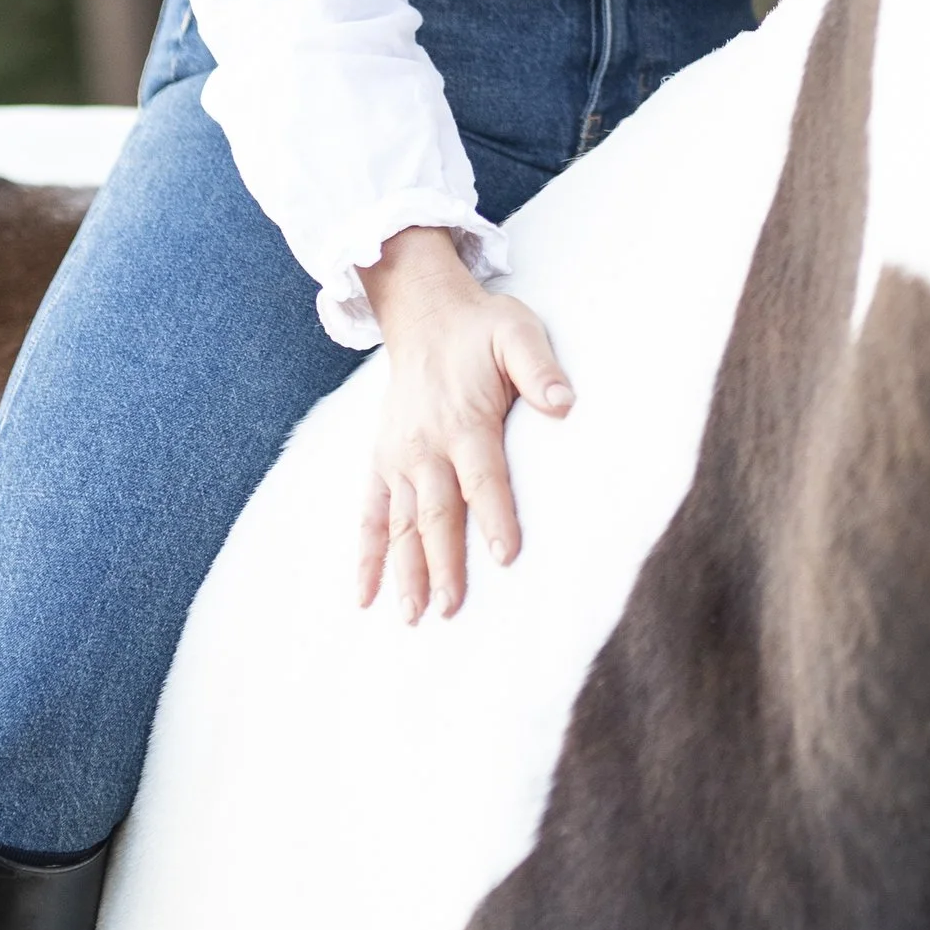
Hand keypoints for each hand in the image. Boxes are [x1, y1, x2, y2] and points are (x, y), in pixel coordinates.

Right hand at [354, 227, 573, 620]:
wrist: (425, 314)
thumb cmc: (482, 329)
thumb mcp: (518, 334)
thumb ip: (539, 369)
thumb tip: (564, 404)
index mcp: (464, 420)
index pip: (482, 477)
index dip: (495, 516)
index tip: (506, 556)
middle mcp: (425, 445)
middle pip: (436, 512)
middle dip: (444, 562)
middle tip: (452, 608)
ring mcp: (399, 457)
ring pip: (400, 522)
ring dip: (405, 570)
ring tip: (410, 616)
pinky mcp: (382, 461)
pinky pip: (369, 512)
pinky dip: (366, 554)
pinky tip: (366, 596)